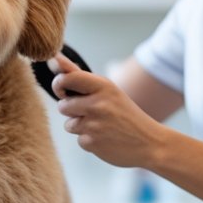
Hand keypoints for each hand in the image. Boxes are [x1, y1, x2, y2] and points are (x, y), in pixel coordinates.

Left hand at [48, 53, 165, 168]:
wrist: (150, 142)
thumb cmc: (124, 113)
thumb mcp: (108, 91)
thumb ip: (79, 77)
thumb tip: (52, 59)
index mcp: (103, 86)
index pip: (68, 78)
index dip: (59, 84)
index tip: (64, 91)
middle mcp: (97, 104)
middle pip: (63, 106)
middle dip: (71, 110)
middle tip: (92, 112)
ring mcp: (94, 124)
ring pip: (69, 124)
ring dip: (80, 126)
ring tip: (102, 125)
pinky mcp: (91, 143)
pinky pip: (78, 139)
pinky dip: (89, 140)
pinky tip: (105, 138)